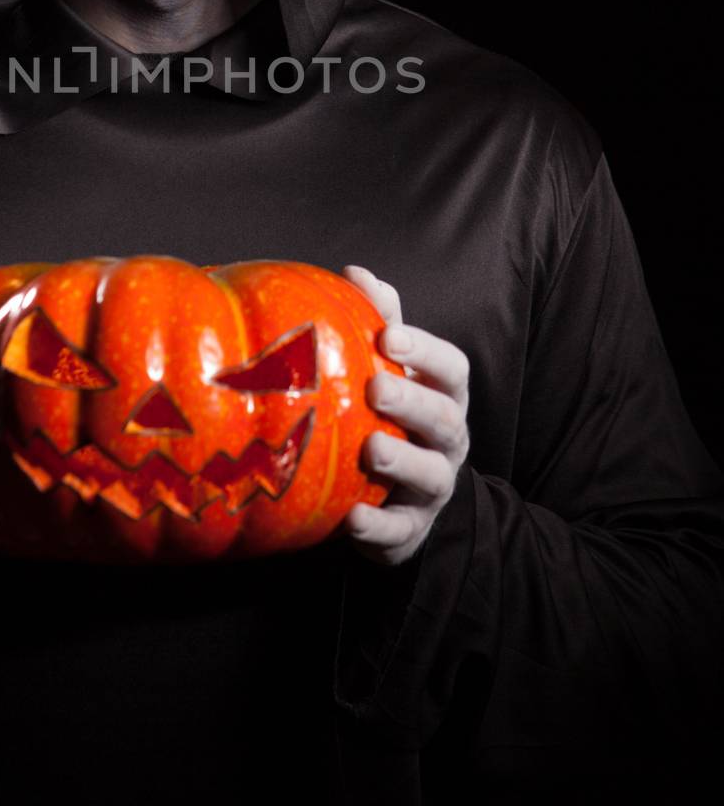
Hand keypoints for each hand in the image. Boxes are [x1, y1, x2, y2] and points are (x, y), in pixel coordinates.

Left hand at [341, 265, 469, 566]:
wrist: (398, 497)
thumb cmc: (389, 416)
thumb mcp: (390, 369)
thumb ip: (380, 322)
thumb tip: (357, 273)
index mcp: (443, 395)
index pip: (452, 368)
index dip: (426, 350)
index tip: (389, 335)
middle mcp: (447, 440)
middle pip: (445, 418)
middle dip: (413, 402)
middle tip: (376, 388)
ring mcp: (433, 487)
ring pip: (431, 474)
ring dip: (402, 461)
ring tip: (371, 449)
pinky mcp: (410, 531)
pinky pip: (400, 532)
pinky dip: (379, 527)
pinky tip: (353, 516)